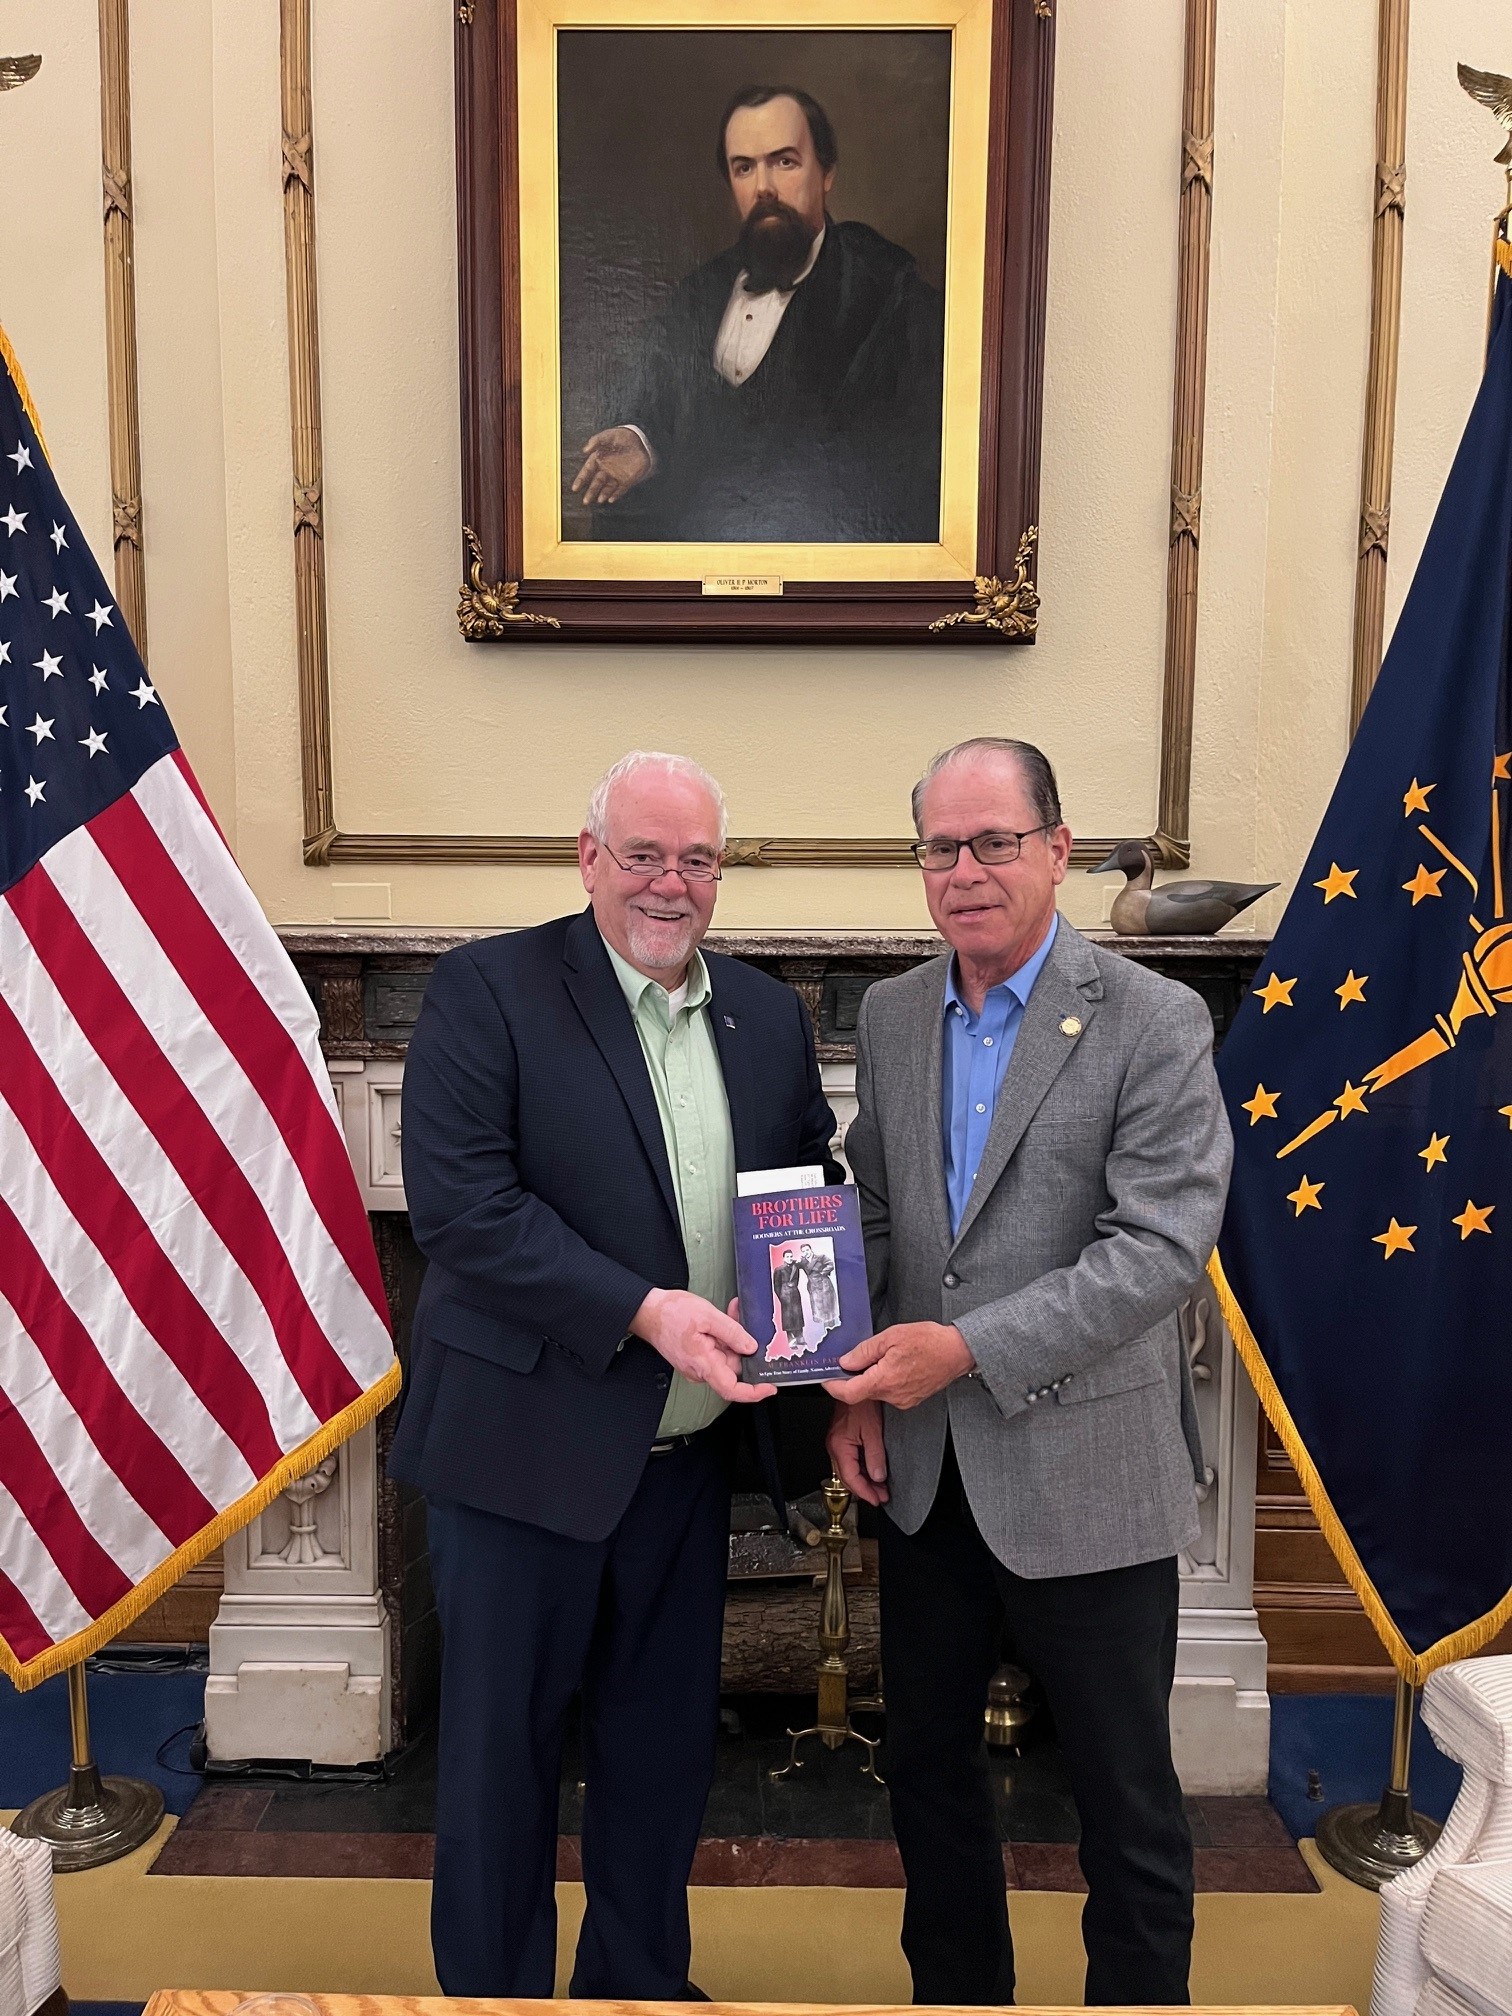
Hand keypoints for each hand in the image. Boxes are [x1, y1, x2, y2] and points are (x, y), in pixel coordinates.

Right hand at [571, 427, 651, 505]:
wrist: (640, 441)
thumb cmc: (622, 437)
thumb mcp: (608, 436)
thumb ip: (596, 441)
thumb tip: (584, 450)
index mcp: (598, 460)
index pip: (587, 471)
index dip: (581, 480)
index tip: (575, 488)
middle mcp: (605, 470)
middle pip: (596, 483)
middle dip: (590, 492)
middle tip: (585, 501)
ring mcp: (616, 476)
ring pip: (607, 488)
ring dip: (602, 495)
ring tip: (599, 500)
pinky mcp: (627, 480)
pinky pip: (620, 490)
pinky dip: (616, 495)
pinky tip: (610, 500)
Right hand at [631, 1287, 774, 1403]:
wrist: (647, 1312)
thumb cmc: (671, 1314)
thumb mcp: (707, 1316)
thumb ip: (732, 1333)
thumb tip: (751, 1347)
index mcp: (703, 1363)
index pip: (732, 1389)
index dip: (754, 1392)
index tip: (770, 1387)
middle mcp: (700, 1370)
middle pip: (733, 1366)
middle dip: (742, 1344)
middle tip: (742, 1320)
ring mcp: (697, 1365)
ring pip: (726, 1356)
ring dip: (732, 1337)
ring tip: (729, 1313)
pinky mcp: (696, 1357)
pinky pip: (716, 1351)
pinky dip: (723, 1337)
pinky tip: (721, 1320)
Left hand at [823, 1321, 974, 1410]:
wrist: (957, 1351)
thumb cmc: (930, 1341)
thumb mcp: (891, 1337)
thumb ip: (864, 1351)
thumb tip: (846, 1362)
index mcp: (884, 1380)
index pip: (848, 1393)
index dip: (833, 1387)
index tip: (826, 1379)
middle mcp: (893, 1395)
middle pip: (861, 1392)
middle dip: (855, 1376)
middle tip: (857, 1357)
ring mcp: (903, 1400)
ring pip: (876, 1391)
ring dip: (872, 1376)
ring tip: (885, 1356)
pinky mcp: (911, 1399)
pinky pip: (889, 1392)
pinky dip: (885, 1380)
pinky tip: (895, 1364)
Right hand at [827, 1398, 888, 1505]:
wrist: (853, 1383)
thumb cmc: (861, 1401)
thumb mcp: (873, 1430)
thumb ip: (875, 1456)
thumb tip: (878, 1476)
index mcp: (840, 1446)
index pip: (850, 1478)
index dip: (864, 1492)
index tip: (877, 1499)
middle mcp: (834, 1446)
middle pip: (848, 1477)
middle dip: (865, 1489)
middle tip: (881, 1496)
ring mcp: (837, 1442)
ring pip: (848, 1469)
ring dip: (864, 1480)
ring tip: (879, 1488)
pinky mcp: (841, 1438)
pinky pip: (850, 1459)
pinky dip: (861, 1468)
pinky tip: (871, 1472)